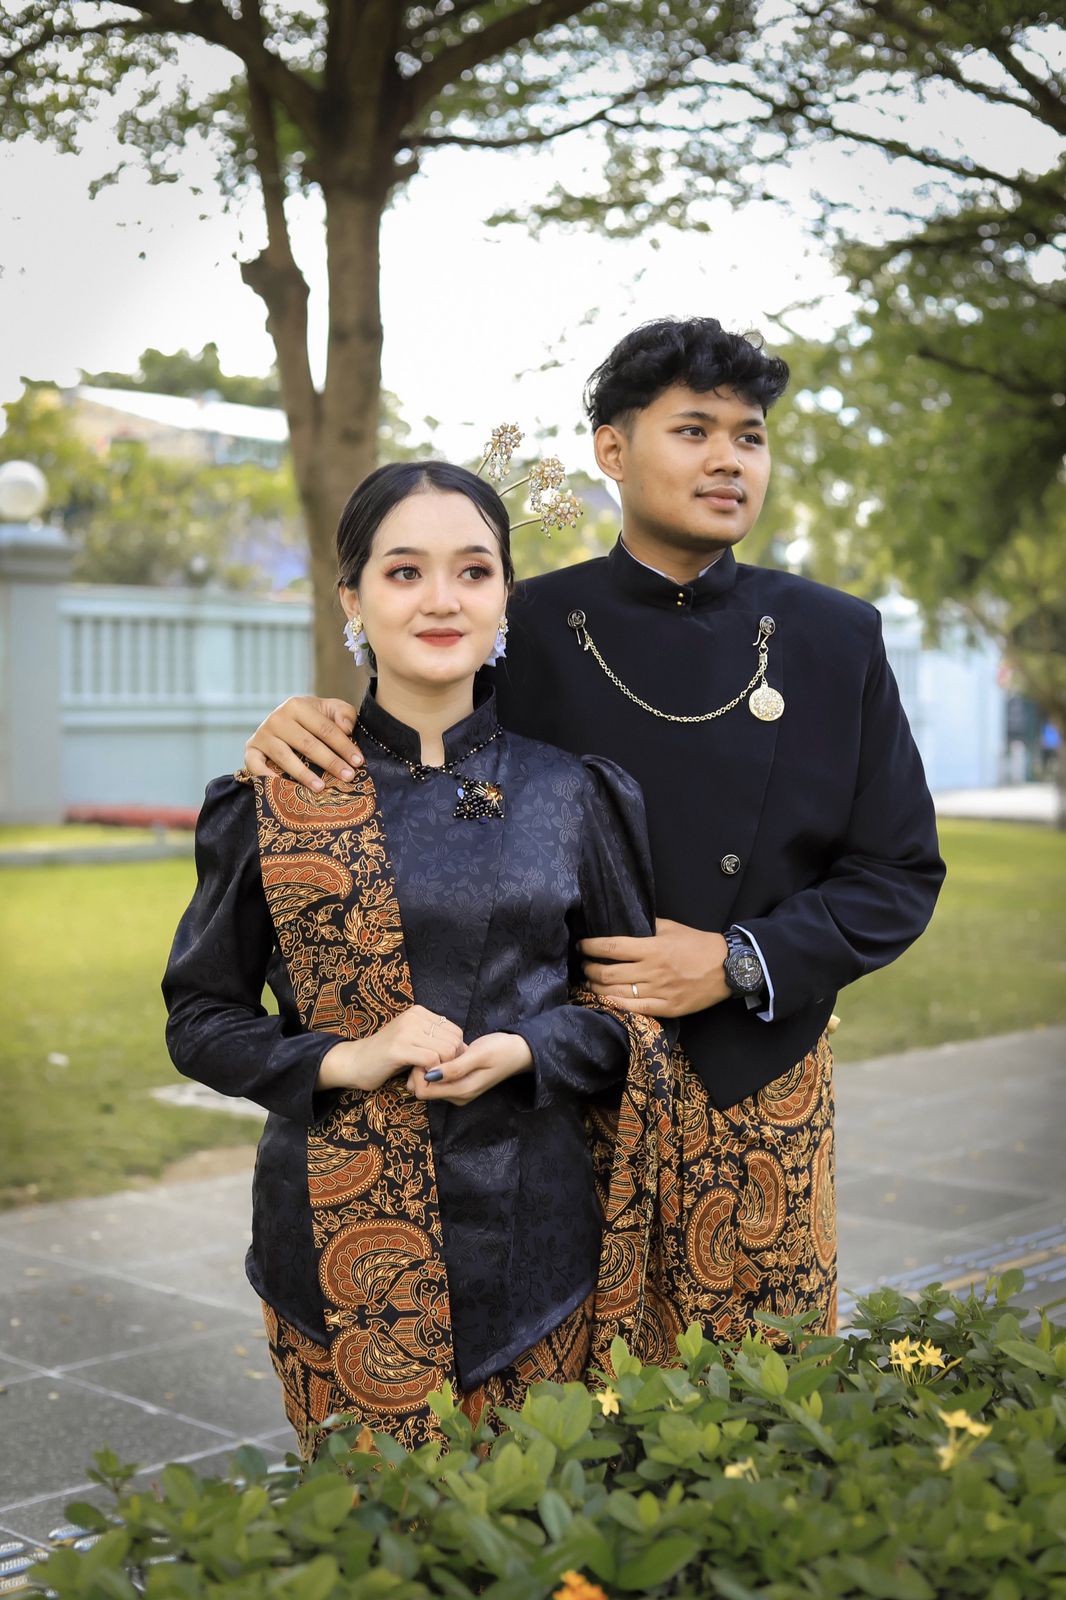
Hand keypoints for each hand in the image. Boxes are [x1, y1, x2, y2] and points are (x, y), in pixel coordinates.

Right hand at [244, 695, 361, 790]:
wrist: (283, 721)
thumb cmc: (312, 718)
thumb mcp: (330, 709)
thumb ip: (344, 714)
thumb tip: (346, 728)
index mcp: (297, 705)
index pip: (325, 728)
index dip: (343, 746)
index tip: (358, 762)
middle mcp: (277, 718)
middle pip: (307, 744)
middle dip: (330, 762)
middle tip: (348, 777)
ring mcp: (262, 734)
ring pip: (285, 757)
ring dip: (303, 774)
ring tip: (321, 788)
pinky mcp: (251, 749)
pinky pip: (255, 765)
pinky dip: (266, 777)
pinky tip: (282, 788)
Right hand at [317, 1006, 464, 1092]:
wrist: (354, 1062)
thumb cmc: (387, 1056)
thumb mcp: (413, 1040)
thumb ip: (434, 1039)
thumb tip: (464, 1049)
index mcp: (419, 1012)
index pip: (455, 1032)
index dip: (455, 1052)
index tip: (442, 1066)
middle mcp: (414, 1017)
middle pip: (454, 1042)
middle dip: (450, 1063)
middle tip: (435, 1074)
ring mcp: (406, 1031)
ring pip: (446, 1051)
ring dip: (440, 1070)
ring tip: (426, 1076)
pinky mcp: (398, 1048)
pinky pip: (431, 1060)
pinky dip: (431, 1073)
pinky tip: (419, 1078)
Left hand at [406, 1031, 532, 1106]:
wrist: (520, 1052)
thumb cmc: (501, 1050)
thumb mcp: (479, 1055)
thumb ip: (455, 1067)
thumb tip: (429, 1075)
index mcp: (462, 1091)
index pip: (423, 1091)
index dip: (418, 1072)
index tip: (425, 1053)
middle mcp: (458, 1096)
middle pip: (423, 1089)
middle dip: (420, 1070)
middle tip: (431, 1049)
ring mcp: (459, 1092)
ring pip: (429, 1084)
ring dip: (428, 1067)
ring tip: (440, 1050)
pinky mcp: (460, 1084)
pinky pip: (439, 1079)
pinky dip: (436, 1067)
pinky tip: (445, 1054)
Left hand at [580, 918, 729, 1017]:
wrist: (728, 967)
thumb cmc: (698, 944)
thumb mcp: (672, 927)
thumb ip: (647, 926)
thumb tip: (624, 922)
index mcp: (652, 948)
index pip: (612, 947)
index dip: (591, 947)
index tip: (581, 946)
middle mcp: (652, 971)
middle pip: (608, 972)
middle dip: (589, 969)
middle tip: (584, 965)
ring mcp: (659, 992)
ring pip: (617, 992)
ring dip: (597, 988)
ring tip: (589, 982)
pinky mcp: (666, 1008)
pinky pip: (634, 1010)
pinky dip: (615, 1005)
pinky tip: (605, 999)